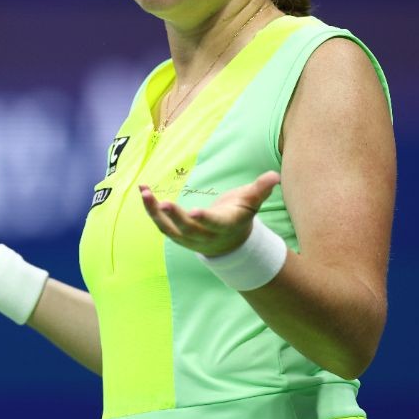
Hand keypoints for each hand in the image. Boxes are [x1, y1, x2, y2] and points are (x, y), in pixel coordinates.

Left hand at [140, 171, 280, 256]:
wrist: (230, 243)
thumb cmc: (240, 214)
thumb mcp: (251, 202)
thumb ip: (260, 189)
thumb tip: (275, 175)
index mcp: (226, 225)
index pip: (215, 224)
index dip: (205, 219)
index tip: (194, 212)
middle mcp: (205, 236)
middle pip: (188, 229)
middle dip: (175, 217)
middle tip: (162, 203)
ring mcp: (189, 239)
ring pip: (169, 229)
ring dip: (154, 212)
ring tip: (145, 193)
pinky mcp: (177, 236)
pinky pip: (161, 224)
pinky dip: (150, 210)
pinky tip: (143, 191)